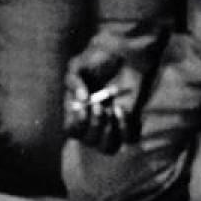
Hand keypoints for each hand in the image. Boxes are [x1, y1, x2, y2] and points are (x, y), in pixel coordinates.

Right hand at [62, 27, 161, 153]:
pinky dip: (124, 127)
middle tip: (99, 106)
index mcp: (77, 110)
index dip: (76, 123)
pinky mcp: (129, 121)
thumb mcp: (77, 65)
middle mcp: (93, 120)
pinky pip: (127, 139)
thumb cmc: (97, 58)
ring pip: (107, 147)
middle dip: (93, 124)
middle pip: (88, 141)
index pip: (71, 130)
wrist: (124, 53)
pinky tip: (121, 110)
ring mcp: (111, 122)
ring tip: (110, 110)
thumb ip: (72, 81)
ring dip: (107, 131)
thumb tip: (81, 99)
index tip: (83, 107)